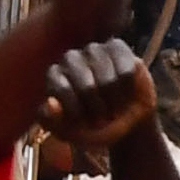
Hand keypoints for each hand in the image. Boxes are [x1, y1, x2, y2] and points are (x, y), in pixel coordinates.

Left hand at [43, 39, 155, 153]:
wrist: (125, 122)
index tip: (82, 122)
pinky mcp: (117, 47)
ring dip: (114, 103)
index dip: (77, 112)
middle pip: (87, 87)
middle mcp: (70, 58)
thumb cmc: (92, 126)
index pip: (63, 91)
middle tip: (101, 118)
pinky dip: (128, 90)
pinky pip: (125, 72)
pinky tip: (125, 93)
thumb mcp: (68, 133)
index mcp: (54, 76)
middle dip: (98, 110)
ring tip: (113, 108)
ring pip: (108, 81)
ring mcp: (93, 50)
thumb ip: (51, 122)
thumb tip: (51, 103)